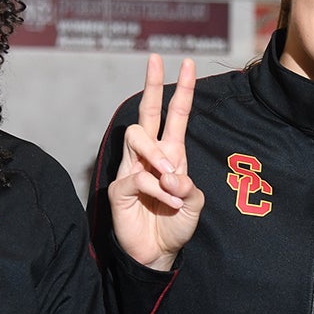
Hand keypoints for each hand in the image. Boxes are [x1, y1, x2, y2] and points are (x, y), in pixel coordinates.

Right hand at [107, 55, 204, 270]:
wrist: (157, 253)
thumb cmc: (174, 225)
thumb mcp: (194, 204)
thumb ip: (189, 187)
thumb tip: (172, 175)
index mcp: (171, 154)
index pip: (175, 116)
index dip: (181, 90)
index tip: (186, 63)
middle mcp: (149, 156)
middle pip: (146, 112)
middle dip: (151, 84)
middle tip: (155, 60)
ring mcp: (132, 169)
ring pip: (136, 137)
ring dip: (157, 155)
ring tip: (171, 179)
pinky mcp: (119, 188)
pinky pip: (137, 177)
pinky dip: (156, 189)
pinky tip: (167, 202)